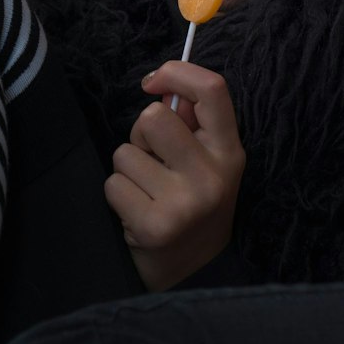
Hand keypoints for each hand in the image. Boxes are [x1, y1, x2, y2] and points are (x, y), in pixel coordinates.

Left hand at [104, 62, 245, 290]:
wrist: (193, 271)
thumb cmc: (192, 202)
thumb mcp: (207, 162)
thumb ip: (191, 124)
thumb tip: (160, 86)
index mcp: (230, 152)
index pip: (212, 89)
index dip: (177, 73)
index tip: (154, 83)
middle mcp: (213, 176)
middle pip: (153, 117)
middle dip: (141, 134)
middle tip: (153, 160)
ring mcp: (185, 203)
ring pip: (125, 152)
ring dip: (127, 169)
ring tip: (147, 192)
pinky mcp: (155, 226)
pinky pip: (114, 183)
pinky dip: (118, 194)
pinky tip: (137, 212)